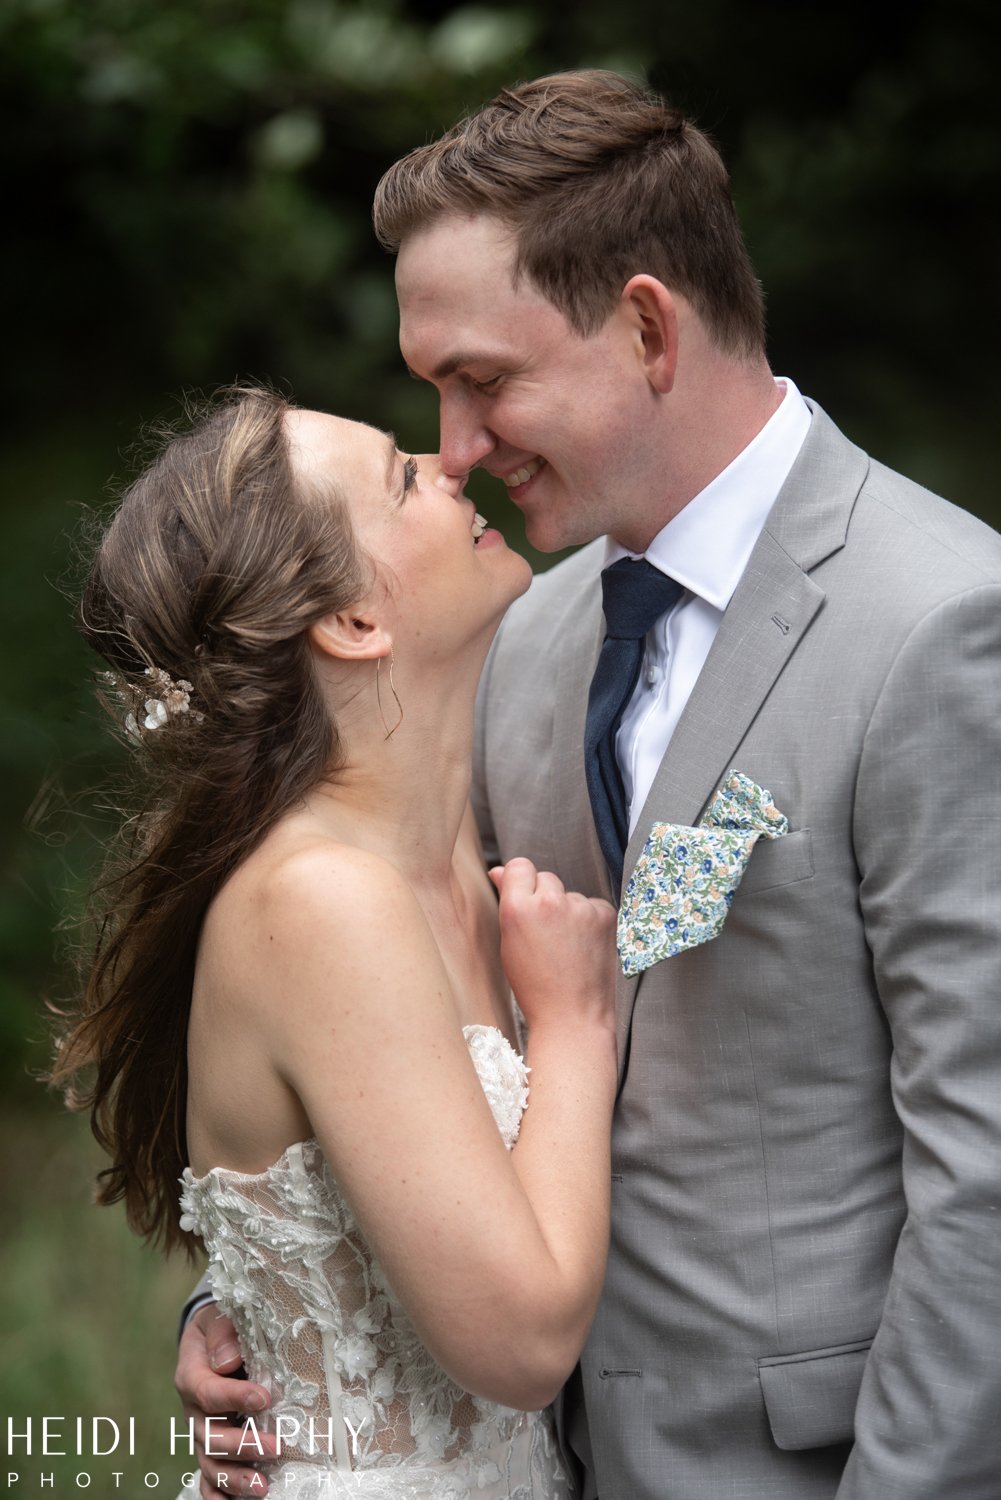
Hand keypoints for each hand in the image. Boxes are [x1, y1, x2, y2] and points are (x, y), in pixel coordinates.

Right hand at [175, 1304, 275, 1496]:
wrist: (211, 1340)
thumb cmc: (220, 1328)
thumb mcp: (217, 1318)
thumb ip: (222, 1334)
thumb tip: (228, 1361)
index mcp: (191, 1375)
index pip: (208, 1392)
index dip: (234, 1398)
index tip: (264, 1398)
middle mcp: (193, 1411)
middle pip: (209, 1436)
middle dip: (242, 1445)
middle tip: (275, 1446)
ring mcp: (201, 1433)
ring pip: (210, 1463)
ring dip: (235, 1478)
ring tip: (263, 1487)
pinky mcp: (210, 1448)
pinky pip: (208, 1479)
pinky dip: (218, 1495)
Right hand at [488, 858, 615, 1030]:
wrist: (572, 1017)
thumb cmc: (535, 986)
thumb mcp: (509, 943)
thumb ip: (508, 902)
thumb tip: (501, 871)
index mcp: (518, 908)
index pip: (519, 866)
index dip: (521, 881)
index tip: (524, 896)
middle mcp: (549, 902)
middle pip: (545, 877)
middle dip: (544, 896)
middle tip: (545, 932)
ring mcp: (580, 907)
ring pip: (570, 894)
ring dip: (568, 910)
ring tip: (567, 947)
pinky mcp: (605, 915)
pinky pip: (592, 906)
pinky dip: (589, 921)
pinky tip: (585, 947)